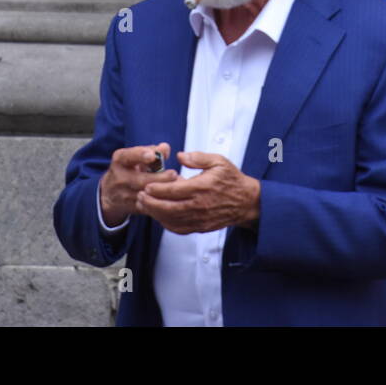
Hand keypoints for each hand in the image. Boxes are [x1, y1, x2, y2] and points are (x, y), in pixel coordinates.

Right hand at [99, 143, 177, 225]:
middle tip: (174, 174)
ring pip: (146, 195)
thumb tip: (165, 147)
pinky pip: (149, 207)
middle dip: (158, 178)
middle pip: (140, 180)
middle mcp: (120, 178)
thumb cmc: (129, 169)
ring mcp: (124, 195)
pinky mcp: (132, 208)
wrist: (110, 193)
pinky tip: (172, 199)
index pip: (129, 156)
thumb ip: (151, 150)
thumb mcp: (134, 157)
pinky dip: (161, 203)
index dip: (140, 155)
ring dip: (162, 191)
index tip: (153, 155)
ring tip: (176, 186)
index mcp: (120, 161)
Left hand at [136, 151, 260, 233]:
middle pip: (167, 208)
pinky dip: (166, 224)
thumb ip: (198, 157)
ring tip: (144, 205)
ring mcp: (199, 218)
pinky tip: (159, 216)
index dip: (156, 188)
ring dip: (155, 214)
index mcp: (201, 187)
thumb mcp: (219, 161)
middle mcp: (198, 205)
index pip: (172, 190)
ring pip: (170, 220)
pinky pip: (179, 228)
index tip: (146, 185)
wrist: (246, 202)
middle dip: (150, 202)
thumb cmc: (232, 180)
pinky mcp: (200, 227)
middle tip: (139, 196)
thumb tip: (179, 156)